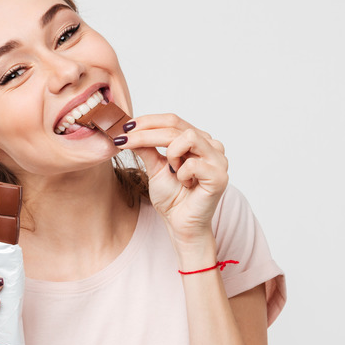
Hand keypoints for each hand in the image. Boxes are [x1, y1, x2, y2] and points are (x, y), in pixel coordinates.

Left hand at [116, 114, 228, 243]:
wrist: (180, 225)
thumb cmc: (172, 197)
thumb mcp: (155, 167)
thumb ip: (147, 148)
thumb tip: (130, 131)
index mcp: (198, 140)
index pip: (172, 120)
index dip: (147, 121)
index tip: (124, 128)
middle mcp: (211, 146)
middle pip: (176, 126)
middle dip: (146, 133)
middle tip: (125, 140)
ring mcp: (219, 160)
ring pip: (188, 137)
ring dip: (171, 153)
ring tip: (172, 170)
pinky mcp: (219, 176)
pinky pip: (194, 164)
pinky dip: (182, 173)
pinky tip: (185, 184)